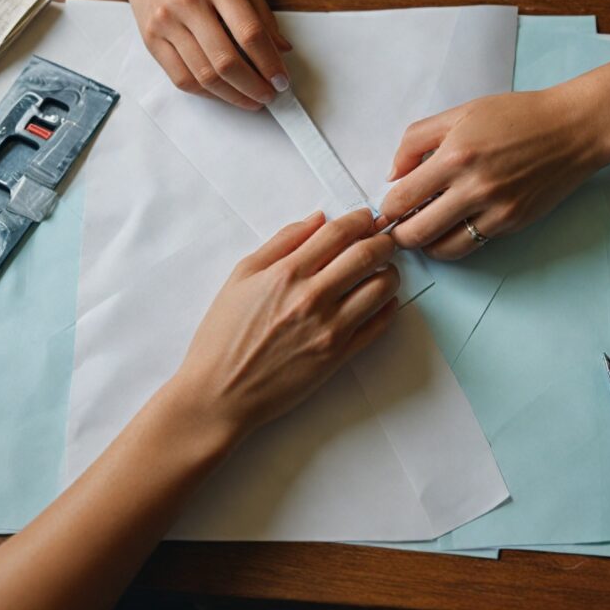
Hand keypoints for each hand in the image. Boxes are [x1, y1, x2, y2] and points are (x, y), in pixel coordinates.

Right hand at [112, 0, 291, 109]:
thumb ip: (261, 12)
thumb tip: (282, 50)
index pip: (250, 33)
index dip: (270, 63)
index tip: (282, 80)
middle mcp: (188, 1)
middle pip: (227, 61)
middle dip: (254, 87)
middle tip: (268, 95)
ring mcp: (166, 22)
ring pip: (204, 75)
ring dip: (233, 95)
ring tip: (251, 99)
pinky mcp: (151, 39)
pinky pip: (182, 78)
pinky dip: (208, 93)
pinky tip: (224, 93)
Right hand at [176, 209, 398, 445]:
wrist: (219, 392)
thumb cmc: (223, 335)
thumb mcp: (242, 276)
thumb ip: (282, 242)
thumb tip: (317, 219)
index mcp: (286, 273)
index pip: (337, 233)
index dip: (359, 219)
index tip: (366, 217)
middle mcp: (312, 298)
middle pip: (366, 255)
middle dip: (383, 240)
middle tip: (385, 238)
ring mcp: (329, 328)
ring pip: (381, 289)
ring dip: (389, 272)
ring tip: (384, 269)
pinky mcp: (339, 355)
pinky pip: (378, 326)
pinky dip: (388, 307)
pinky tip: (382, 300)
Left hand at [378, 87, 609, 259]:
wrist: (572, 130)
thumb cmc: (517, 116)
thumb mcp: (460, 113)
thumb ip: (416, 140)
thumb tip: (392, 175)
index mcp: (454, 156)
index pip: (401, 199)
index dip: (386, 209)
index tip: (386, 209)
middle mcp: (473, 188)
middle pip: (415, 233)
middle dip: (398, 234)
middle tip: (397, 227)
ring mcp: (494, 210)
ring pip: (440, 248)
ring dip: (424, 243)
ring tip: (422, 229)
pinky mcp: (510, 224)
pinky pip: (469, 246)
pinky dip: (451, 243)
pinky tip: (448, 228)